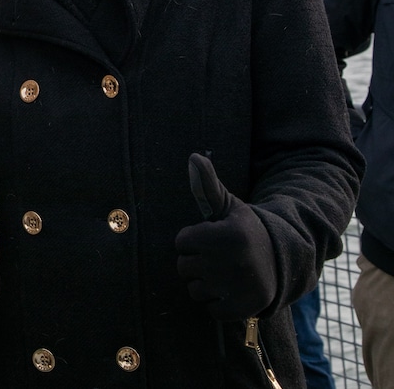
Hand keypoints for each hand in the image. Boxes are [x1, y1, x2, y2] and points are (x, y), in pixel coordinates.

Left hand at [175, 153, 276, 320]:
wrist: (285, 261)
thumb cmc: (246, 231)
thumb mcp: (228, 207)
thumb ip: (207, 185)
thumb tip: (193, 156)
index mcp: (227, 234)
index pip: (181, 242)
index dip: (193, 240)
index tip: (212, 238)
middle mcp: (234, 260)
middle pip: (183, 267)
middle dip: (196, 262)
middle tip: (219, 258)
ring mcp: (240, 286)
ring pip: (194, 290)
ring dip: (205, 284)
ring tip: (225, 274)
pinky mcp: (245, 308)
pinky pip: (211, 310)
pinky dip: (217, 304)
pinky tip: (231, 291)